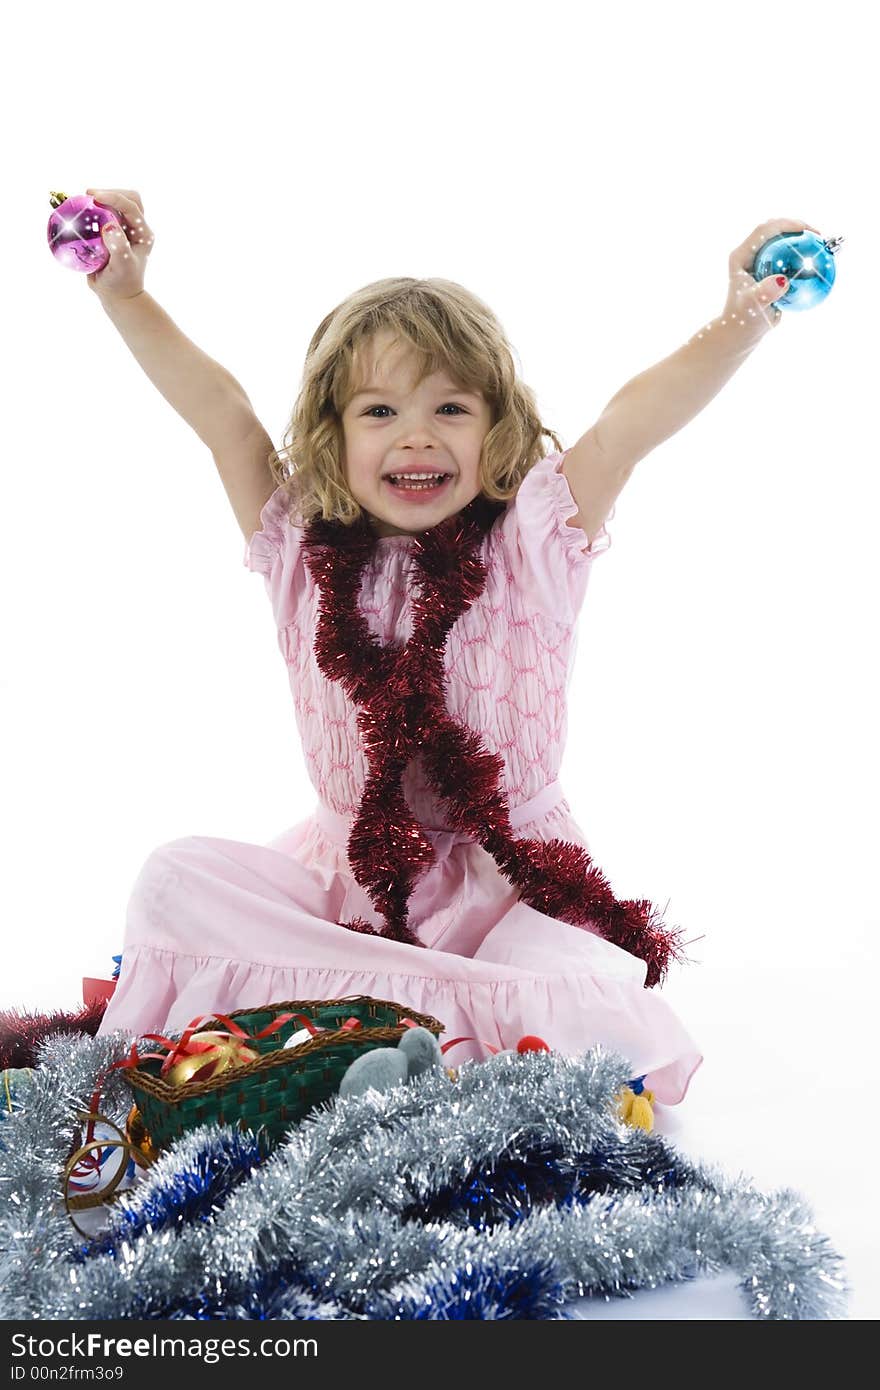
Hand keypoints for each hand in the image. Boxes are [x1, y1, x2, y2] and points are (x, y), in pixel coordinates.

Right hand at [84, 189, 154, 302]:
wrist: (116, 295)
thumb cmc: (122, 282)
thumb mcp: (122, 266)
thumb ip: (118, 245)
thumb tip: (109, 226)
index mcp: (142, 233)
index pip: (131, 206)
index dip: (113, 197)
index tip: (94, 196)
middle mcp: (134, 227)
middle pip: (126, 198)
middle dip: (109, 193)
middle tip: (88, 196)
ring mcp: (121, 228)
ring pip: (113, 204)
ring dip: (98, 200)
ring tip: (81, 202)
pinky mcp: (108, 232)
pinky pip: (100, 215)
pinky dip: (89, 210)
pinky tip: (77, 210)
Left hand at [721, 215, 823, 348]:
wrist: (742, 332)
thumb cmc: (744, 319)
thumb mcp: (753, 306)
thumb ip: (765, 292)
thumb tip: (783, 281)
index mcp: (741, 256)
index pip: (763, 231)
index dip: (785, 224)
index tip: (805, 230)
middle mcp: (751, 254)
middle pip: (776, 231)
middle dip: (797, 227)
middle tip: (817, 236)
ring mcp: (762, 261)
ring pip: (785, 244)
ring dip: (804, 241)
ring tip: (822, 245)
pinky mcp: (772, 270)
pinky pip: (791, 260)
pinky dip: (805, 258)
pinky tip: (821, 263)